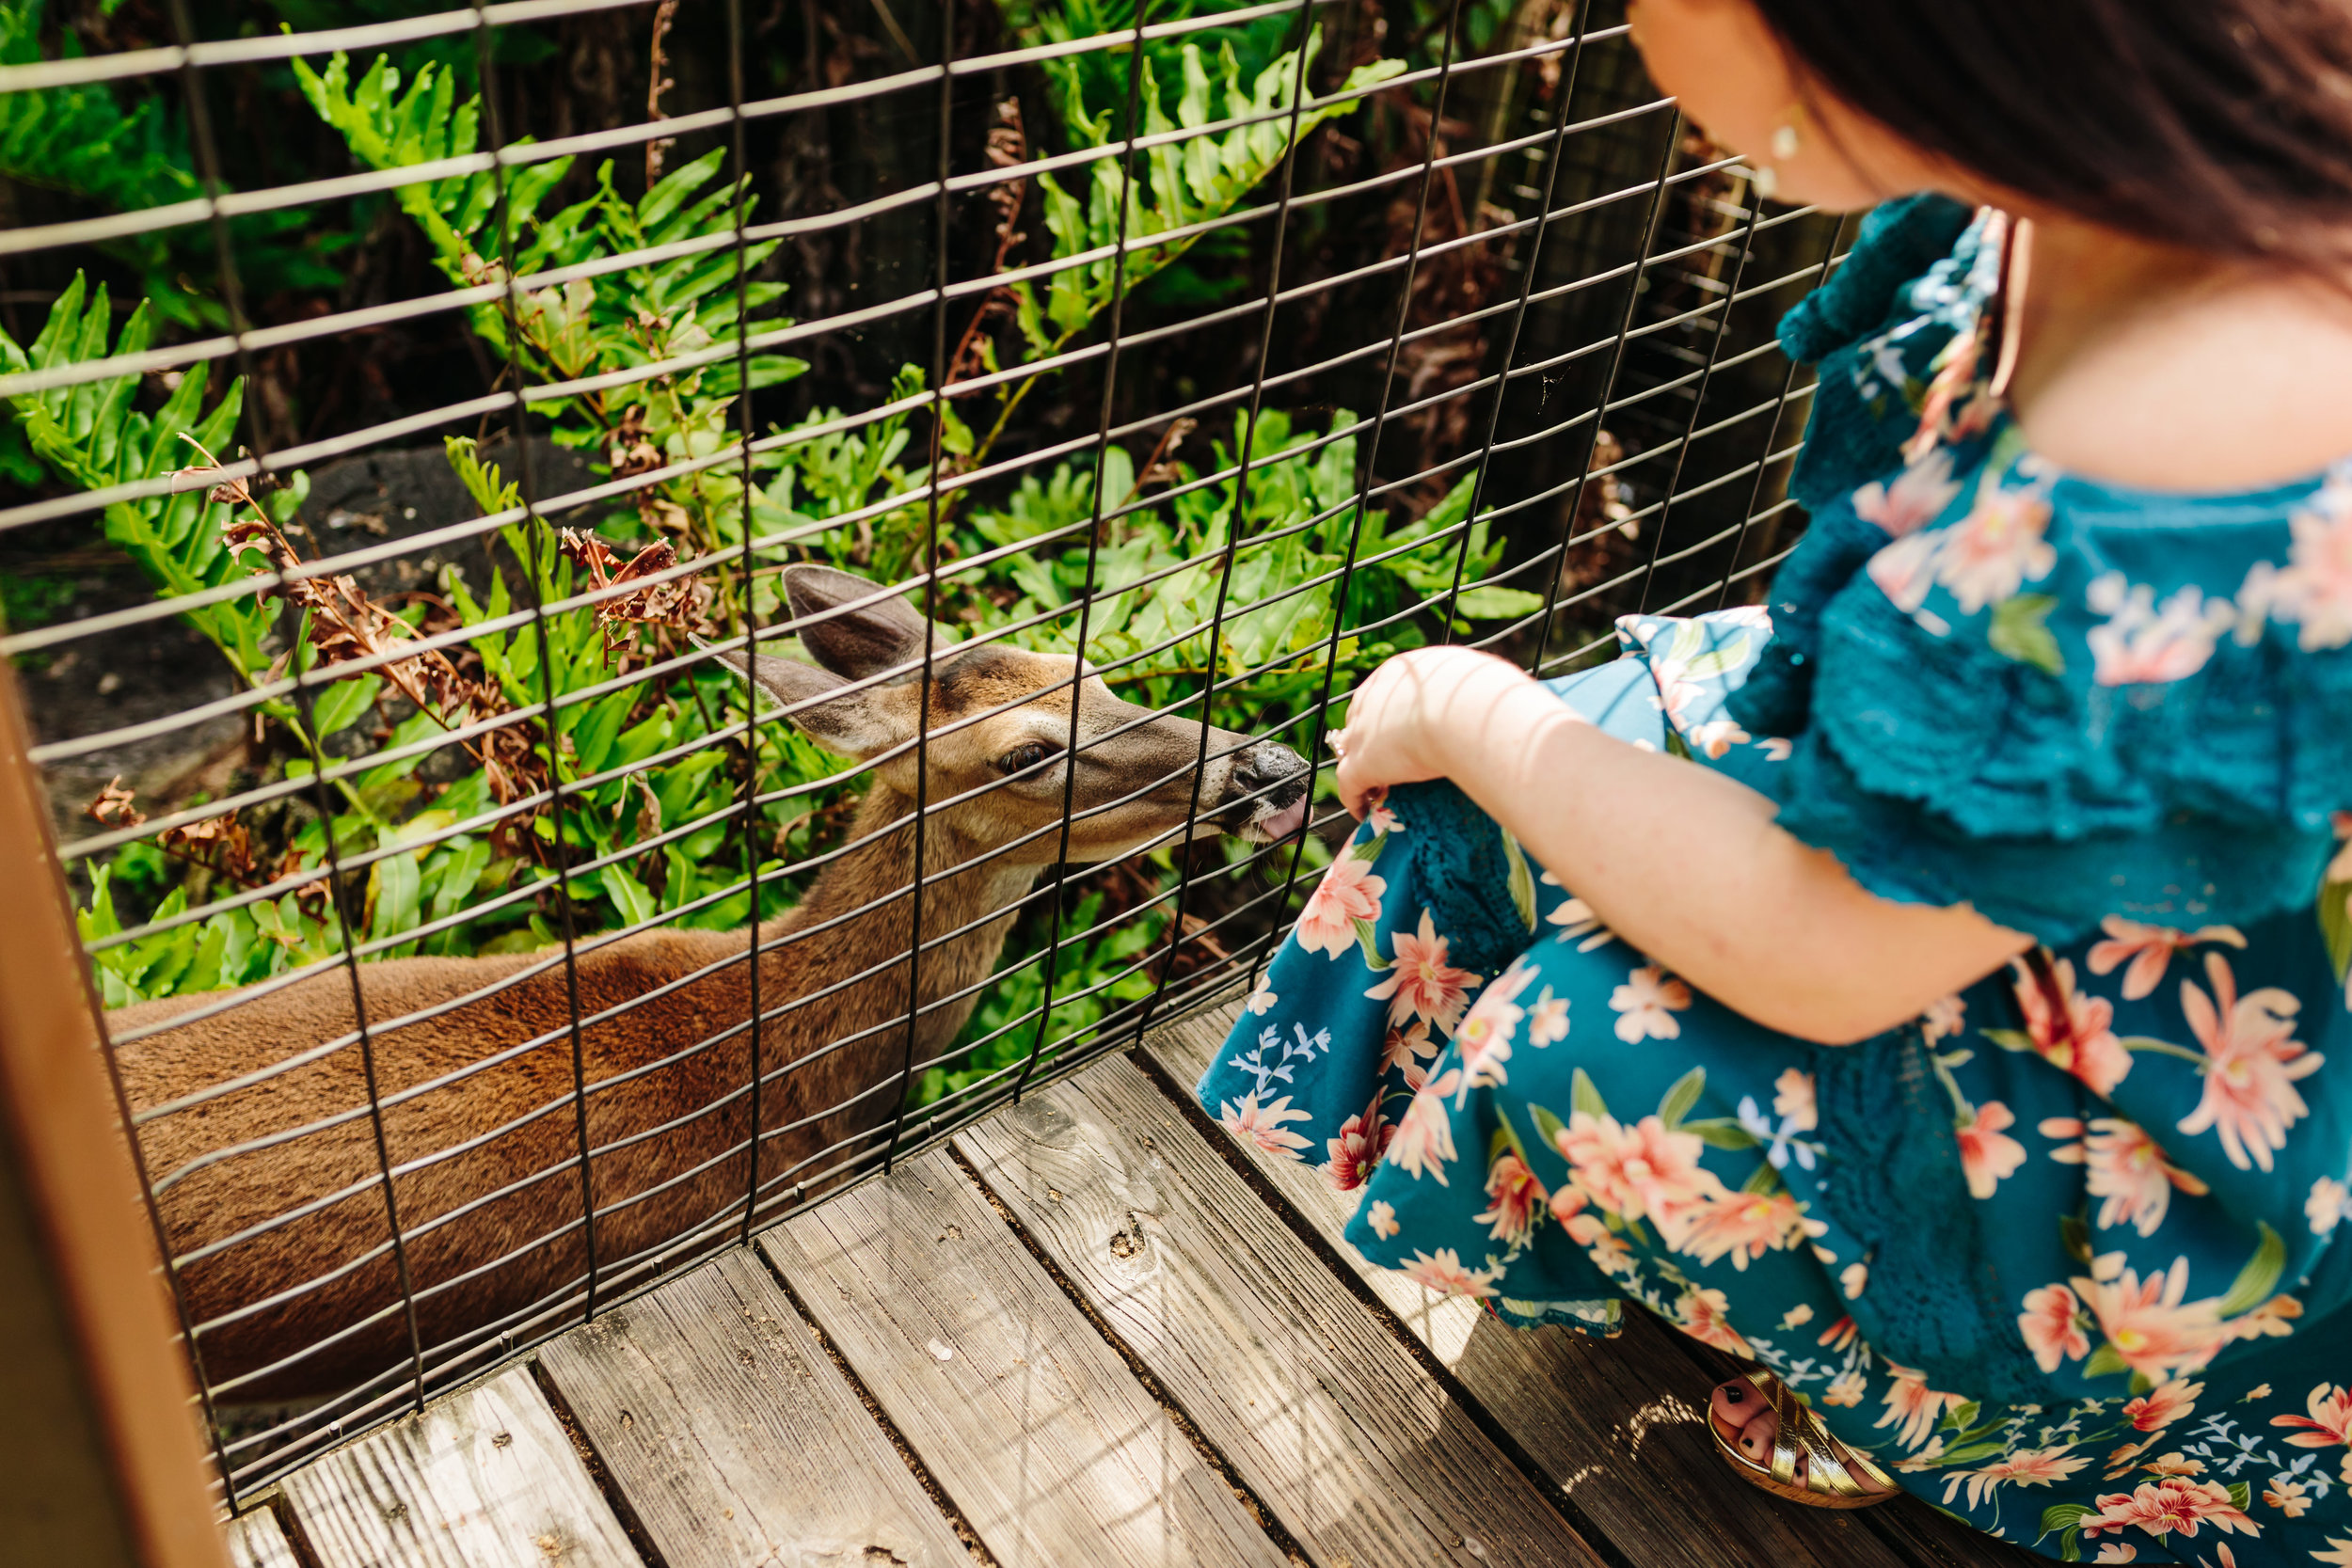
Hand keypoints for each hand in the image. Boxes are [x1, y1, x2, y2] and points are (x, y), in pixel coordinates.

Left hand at [1330, 645, 1535, 817]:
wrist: (1466, 713)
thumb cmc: (1484, 693)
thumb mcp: (1479, 677)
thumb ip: (1474, 685)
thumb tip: (1496, 692)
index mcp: (1403, 671)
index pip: (1388, 691)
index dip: (1395, 712)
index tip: (1407, 730)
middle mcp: (1376, 695)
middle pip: (1365, 716)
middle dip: (1374, 736)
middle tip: (1392, 758)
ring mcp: (1364, 729)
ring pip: (1353, 748)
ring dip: (1364, 766)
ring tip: (1378, 786)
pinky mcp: (1362, 763)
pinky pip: (1349, 785)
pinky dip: (1355, 798)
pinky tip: (1365, 811)